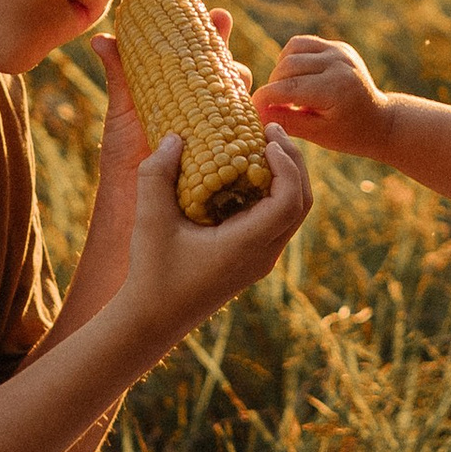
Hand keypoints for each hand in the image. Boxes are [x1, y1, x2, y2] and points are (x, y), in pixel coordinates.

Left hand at [92, 4, 242, 185]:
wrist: (130, 204)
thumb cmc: (124, 159)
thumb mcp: (122, 112)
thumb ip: (120, 75)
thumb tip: (101, 39)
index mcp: (183, 91)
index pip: (204, 55)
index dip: (214, 32)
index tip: (219, 14)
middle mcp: (206, 109)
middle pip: (229, 74)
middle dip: (231, 57)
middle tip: (224, 45)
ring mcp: (218, 133)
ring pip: (241, 101)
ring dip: (239, 87)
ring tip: (231, 78)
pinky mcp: (227, 159)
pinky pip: (245, 137)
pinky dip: (249, 123)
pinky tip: (247, 110)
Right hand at [118, 124, 312, 343]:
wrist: (152, 320)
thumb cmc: (151, 273)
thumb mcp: (149, 219)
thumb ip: (157, 174)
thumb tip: (174, 136)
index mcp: (246, 246)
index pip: (289, 202)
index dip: (287, 165)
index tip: (267, 138)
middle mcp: (263, 255)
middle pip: (301, 204)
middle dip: (293, 163)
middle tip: (272, 131)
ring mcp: (260, 260)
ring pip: (293, 213)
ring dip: (287, 177)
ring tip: (265, 146)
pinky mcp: (252, 261)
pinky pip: (277, 220)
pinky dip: (274, 192)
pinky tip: (248, 174)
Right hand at [252, 33, 391, 160]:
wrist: (380, 121)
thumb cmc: (348, 134)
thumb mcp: (318, 134)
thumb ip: (287, 121)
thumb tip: (256, 113)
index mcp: (336, 88)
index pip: (288, 88)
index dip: (265, 98)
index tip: (252, 110)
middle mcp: (339, 63)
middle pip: (287, 67)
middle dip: (273, 87)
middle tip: (273, 106)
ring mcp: (339, 51)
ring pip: (292, 51)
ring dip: (281, 71)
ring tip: (286, 93)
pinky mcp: (337, 46)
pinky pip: (302, 45)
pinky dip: (292, 59)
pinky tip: (295, 79)